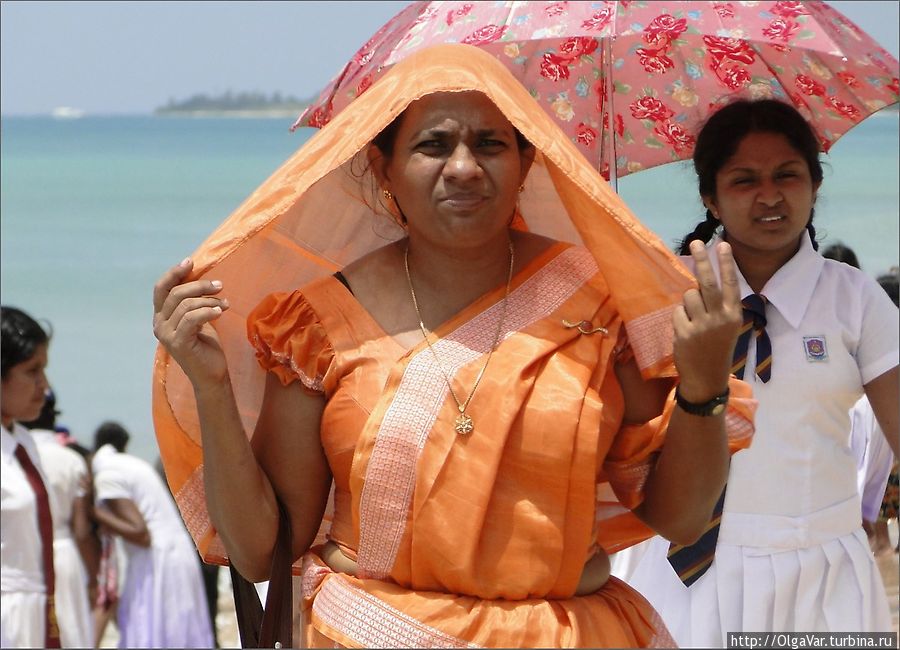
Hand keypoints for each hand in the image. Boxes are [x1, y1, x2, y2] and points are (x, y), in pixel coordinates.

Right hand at [152, 258, 229, 385]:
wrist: (212, 374)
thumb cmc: (206, 345)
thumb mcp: (197, 317)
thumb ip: (191, 301)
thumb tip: (197, 276)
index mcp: (160, 316)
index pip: (161, 288)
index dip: (173, 273)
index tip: (190, 262)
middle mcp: (159, 324)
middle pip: (175, 294)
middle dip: (199, 286)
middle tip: (220, 286)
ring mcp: (166, 335)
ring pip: (186, 305)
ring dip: (209, 301)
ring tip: (225, 305)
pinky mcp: (178, 343)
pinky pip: (192, 318)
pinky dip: (208, 311)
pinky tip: (220, 311)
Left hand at [672, 241, 741, 401]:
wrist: (707, 378)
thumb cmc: (716, 348)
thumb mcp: (726, 326)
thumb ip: (717, 305)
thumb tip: (700, 279)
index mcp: (734, 315)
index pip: (730, 284)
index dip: (726, 263)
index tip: (722, 244)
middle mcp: (720, 318)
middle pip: (708, 282)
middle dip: (701, 260)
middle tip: (695, 242)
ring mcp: (702, 326)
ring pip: (689, 296)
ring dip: (687, 301)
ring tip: (693, 318)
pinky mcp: (685, 333)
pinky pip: (677, 312)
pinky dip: (679, 318)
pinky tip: (686, 332)